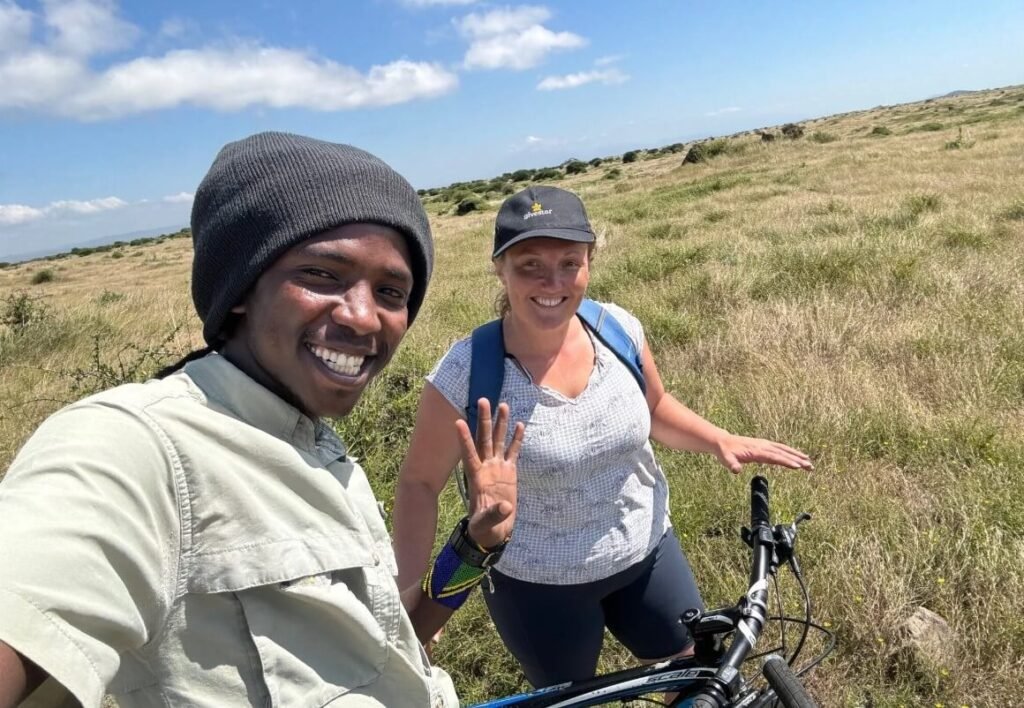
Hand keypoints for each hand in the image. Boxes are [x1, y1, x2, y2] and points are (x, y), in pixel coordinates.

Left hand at [455, 398, 523, 548]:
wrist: (495, 529)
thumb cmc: (485, 526)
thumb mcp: (486, 522)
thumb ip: (494, 513)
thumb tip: (505, 507)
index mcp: (476, 476)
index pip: (468, 453)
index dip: (463, 438)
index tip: (458, 421)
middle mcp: (486, 467)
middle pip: (483, 438)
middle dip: (483, 420)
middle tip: (482, 400)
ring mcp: (497, 468)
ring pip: (498, 440)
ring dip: (499, 424)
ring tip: (502, 405)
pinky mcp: (509, 472)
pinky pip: (513, 452)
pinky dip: (516, 439)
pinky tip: (519, 425)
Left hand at [714, 434, 812, 473]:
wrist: (723, 442)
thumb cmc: (725, 452)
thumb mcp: (726, 459)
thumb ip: (731, 465)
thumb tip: (736, 470)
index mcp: (756, 450)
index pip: (774, 457)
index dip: (786, 461)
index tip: (798, 466)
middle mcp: (762, 446)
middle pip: (782, 453)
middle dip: (797, 459)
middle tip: (810, 466)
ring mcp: (764, 445)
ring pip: (783, 450)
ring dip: (797, 456)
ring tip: (809, 462)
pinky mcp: (765, 445)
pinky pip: (780, 449)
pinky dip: (790, 452)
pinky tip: (798, 457)